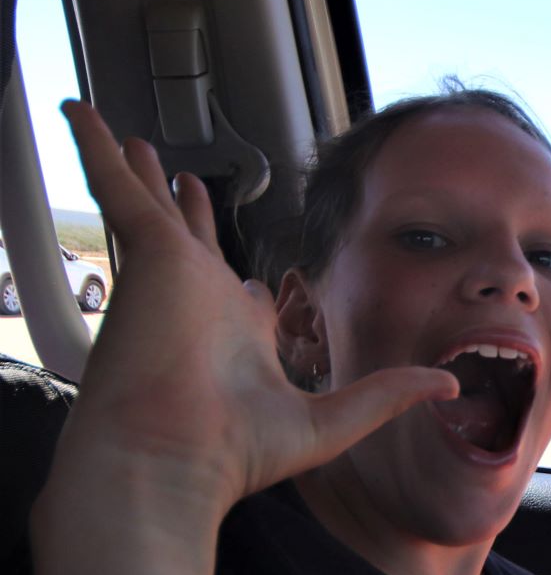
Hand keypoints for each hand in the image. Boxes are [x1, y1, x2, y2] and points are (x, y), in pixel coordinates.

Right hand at [48, 102, 457, 524]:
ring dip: (139, 173)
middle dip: (185, 209)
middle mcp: (198, 304)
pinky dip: (98, 149)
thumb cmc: (234, 457)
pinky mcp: (146, 254)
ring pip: (149, 206)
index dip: (242, 284)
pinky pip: (117, 186)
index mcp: (237, 342)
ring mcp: (168, 276)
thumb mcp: (333, 421)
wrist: (167, 462)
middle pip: (191, 240)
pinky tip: (78, 112)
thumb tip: (447, 388)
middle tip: (182, 178)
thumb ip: (390, 395)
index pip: (238, 299)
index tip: (249, 281)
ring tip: (130, 139)